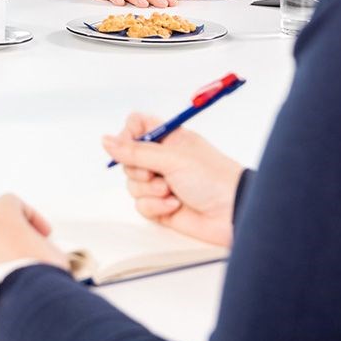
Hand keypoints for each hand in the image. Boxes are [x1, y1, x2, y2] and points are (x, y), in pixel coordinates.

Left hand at [0, 195, 70, 304]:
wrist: (19, 307)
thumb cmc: (36, 276)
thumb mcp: (54, 253)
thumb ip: (43, 245)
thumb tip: (42, 255)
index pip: (12, 202)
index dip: (32, 217)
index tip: (44, 234)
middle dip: (6, 230)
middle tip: (24, 246)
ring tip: (14, 272)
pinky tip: (3, 288)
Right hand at [101, 113, 244, 247]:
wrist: (234, 213)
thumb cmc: (213, 178)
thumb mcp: (172, 159)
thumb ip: (135, 152)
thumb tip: (106, 141)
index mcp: (168, 139)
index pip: (136, 126)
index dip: (127, 135)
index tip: (129, 145)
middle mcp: (162, 159)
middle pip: (127, 159)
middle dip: (138, 169)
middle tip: (156, 173)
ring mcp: (161, 183)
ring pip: (132, 184)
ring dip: (150, 190)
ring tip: (171, 192)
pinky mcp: (161, 207)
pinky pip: (141, 205)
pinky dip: (156, 207)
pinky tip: (175, 206)